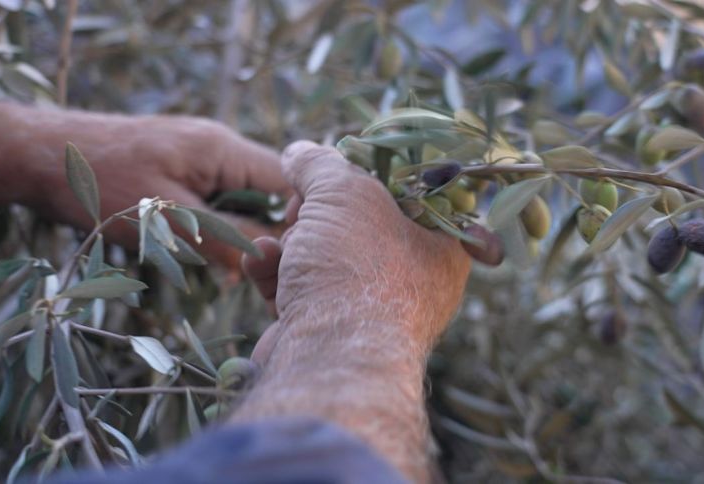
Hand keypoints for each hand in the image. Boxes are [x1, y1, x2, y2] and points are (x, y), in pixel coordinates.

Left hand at [25, 112, 289, 270]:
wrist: (41, 155)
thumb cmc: (103, 186)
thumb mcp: (168, 222)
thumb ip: (225, 237)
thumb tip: (272, 258)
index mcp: (223, 149)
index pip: (288, 181)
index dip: (301, 220)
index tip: (296, 260)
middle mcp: (219, 145)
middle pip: (270, 189)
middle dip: (270, 229)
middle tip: (263, 272)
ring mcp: (200, 152)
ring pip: (245, 195)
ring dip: (243, 229)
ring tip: (234, 267)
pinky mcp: (182, 164)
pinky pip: (219, 194)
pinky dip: (219, 221)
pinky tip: (207, 250)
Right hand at [243, 141, 470, 359]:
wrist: (327, 358)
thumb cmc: (355, 268)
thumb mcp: (343, 192)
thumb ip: (321, 164)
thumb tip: (299, 152)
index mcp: (440, 244)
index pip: (404, 192)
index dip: (363, 174)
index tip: (334, 171)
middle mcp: (413, 278)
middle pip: (355, 222)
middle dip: (315, 213)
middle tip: (302, 211)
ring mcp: (369, 308)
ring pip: (322, 252)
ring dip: (291, 242)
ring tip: (283, 246)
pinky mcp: (328, 329)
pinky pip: (302, 286)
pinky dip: (278, 273)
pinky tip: (263, 265)